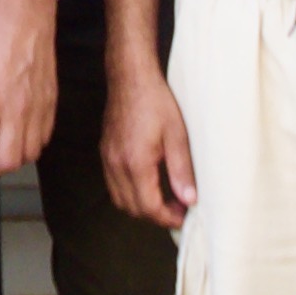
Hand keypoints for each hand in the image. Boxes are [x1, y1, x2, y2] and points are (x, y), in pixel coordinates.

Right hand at [100, 50, 198, 227]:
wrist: (131, 77)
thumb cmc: (156, 101)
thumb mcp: (177, 135)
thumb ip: (181, 170)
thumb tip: (189, 199)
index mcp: (136, 163)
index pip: (149, 207)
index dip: (168, 217)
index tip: (184, 216)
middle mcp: (117, 165)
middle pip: (132, 208)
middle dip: (155, 216)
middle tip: (178, 209)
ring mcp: (108, 159)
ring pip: (120, 200)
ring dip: (141, 206)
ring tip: (165, 199)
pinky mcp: (106, 152)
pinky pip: (114, 185)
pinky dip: (130, 193)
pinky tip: (148, 183)